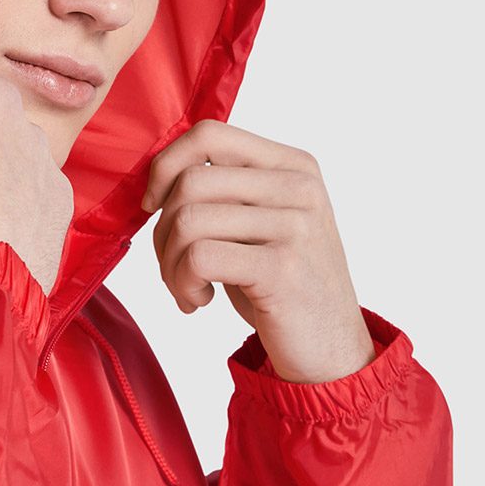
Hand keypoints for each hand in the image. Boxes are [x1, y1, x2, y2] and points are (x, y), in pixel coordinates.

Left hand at [143, 119, 374, 383]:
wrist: (331, 351)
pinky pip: (198, 257)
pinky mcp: (282, 267)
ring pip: (188, 220)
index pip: (209, 134)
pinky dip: (182, 283)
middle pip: (191, 181)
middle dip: (162, 229)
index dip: (165, 166)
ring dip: (170, 264)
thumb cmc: (282, 286)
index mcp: (292, 165)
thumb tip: (156, 179)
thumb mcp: (260, 223)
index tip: (153, 205)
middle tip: (174, 266)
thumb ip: (224, 190)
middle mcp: (298, 187)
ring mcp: (295, 225)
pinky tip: (198, 301)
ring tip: (186, 288)